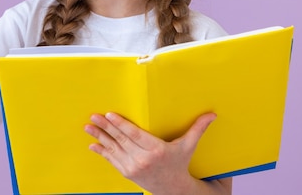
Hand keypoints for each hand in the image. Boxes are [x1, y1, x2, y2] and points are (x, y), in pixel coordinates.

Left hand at [84, 112, 216, 194]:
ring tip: (88, 127)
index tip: (110, 115)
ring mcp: (134, 167)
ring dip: (99, 138)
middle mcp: (143, 159)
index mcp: (156, 150)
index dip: (121, 124)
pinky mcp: (127, 173)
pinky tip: (92, 144)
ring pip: (113, 149)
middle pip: (121, 140)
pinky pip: (112, 160)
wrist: (173, 188)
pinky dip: (101, 152)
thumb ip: (198, 128)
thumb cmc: (179, 163)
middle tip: (94, 117)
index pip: (135, 134)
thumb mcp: (188, 146)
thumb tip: (212, 113)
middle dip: (106, 128)